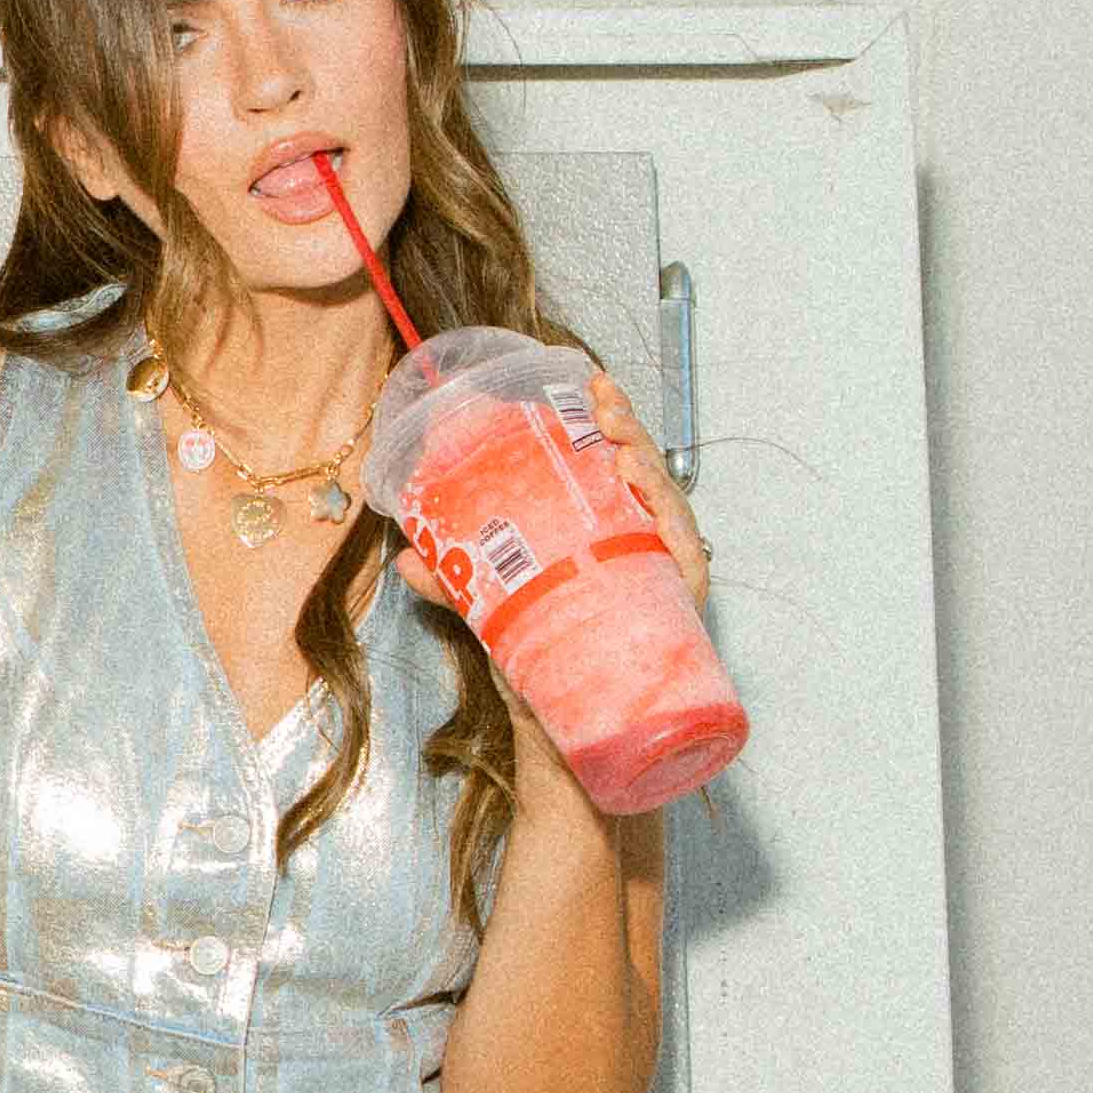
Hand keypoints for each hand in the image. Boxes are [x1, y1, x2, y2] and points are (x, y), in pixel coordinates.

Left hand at [394, 367, 711, 622]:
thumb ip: (454, 580)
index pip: (608, 452)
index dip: (607, 410)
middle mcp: (638, 531)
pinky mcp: (678, 599)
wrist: (565, 714)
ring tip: (625, 452)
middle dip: (628, 427)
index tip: (591, 378)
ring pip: (665, 502)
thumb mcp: (493, 601)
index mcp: (602, 515)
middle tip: (604, 406)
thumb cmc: (544, 641)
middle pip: (641, 465)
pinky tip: (660, 511)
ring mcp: (661, 561)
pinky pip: (685, 557)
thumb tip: (407, 559)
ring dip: (650, 470)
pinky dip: (675, 530)